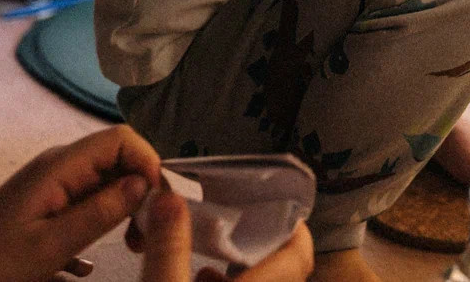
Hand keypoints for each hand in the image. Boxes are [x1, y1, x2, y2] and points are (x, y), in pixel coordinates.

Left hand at [0, 125, 161, 281]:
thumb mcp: (51, 245)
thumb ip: (101, 212)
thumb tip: (145, 183)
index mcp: (61, 165)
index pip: (121, 138)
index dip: (148, 161)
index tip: (159, 201)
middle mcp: (62, 164)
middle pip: (121, 156)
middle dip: (144, 187)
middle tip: (149, 231)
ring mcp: (58, 179)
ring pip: (112, 177)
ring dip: (130, 205)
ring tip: (134, 242)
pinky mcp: (54, 197)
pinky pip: (96, 194)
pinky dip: (112, 214)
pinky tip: (113, 243)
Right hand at [131, 191, 313, 281]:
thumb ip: (169, 246)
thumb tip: (169, 196)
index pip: (301, 256)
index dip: (294, 230)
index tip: (275, 206)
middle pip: (282, 270)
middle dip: (259, 244)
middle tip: (235, 220)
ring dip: (241, 268)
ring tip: (211, 249)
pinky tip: (198, 278)